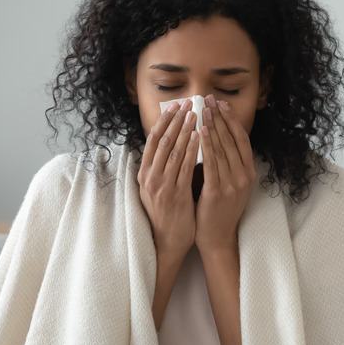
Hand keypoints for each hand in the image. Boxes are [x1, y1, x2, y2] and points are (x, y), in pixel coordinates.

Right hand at [138, 99, 199, 255]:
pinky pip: (184, 166)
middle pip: (162, 140)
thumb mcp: (157, 188)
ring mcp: (161, 185)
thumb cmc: (166, 214)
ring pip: (173, 150)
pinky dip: (192, 149)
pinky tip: (200, 137)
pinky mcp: (175, 194)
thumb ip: (161, 168)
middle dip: (176, 120)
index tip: (174, 106)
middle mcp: (149, 177)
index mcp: (144, 173)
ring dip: (185, 130)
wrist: (166, 241)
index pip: (153, 140)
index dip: (164, 121)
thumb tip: (171, 144)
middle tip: (188, 103)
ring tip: (196, 114)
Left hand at [195, 94, 255, 252]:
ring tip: (202, 109)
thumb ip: (224, 162)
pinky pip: (212, 163)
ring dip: (212, 126)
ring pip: (222, 148)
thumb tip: (212, 135)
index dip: (231, 119)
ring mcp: (233, 184)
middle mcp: (244, 176)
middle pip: (231, 139)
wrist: (216, 236)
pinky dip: (206, 145)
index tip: (221, 103)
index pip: (241, 139)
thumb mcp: (228, 182)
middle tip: (208, 99)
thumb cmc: (217, 208)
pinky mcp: (219, 191)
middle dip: (219, 117)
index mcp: (248, 172)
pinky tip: (199, 132)